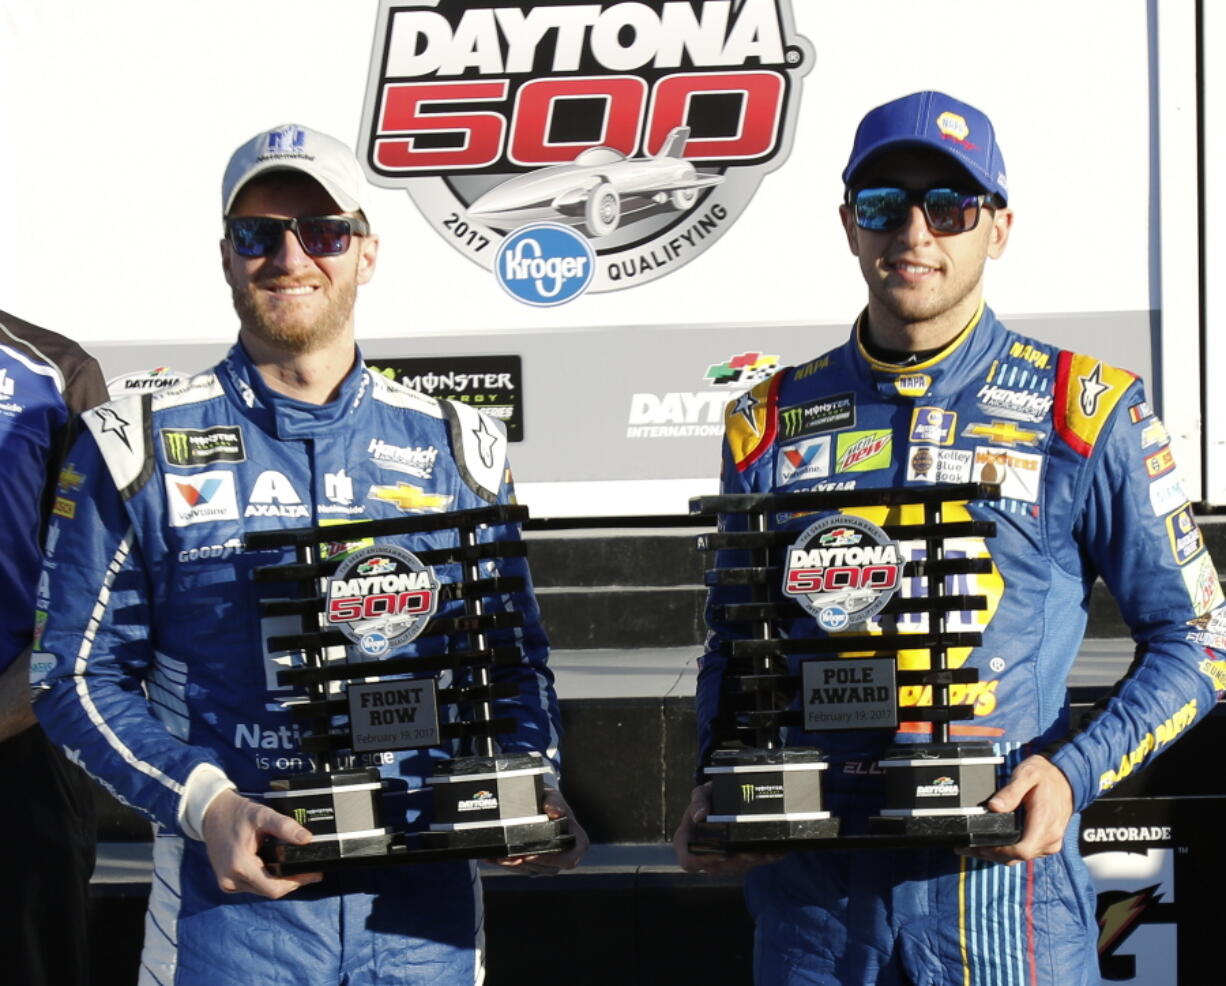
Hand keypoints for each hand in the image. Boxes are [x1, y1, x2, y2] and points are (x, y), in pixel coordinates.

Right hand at [201, 789, 322, 897]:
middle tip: (310, 871)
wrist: (211, 813)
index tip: (314, 874)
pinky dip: (267, 879)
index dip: (297, 882)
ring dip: (279, 881)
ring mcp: (227, 883)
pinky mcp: (227, 881)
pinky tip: (278, 867)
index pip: (274, 887)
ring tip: (298, 868)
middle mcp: (231, 880)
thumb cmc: (236, 813)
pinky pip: (252, 885)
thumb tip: (307, 839)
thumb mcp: (262, 815)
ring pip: (261, 890)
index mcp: (239, 866)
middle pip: (269, 890)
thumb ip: (285, 826)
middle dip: (291, 882)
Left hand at [487, 788, 589, 873]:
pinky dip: (506, 863)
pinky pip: (521, 869)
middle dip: (524, 863)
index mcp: (577, 842)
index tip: (531, 853)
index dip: (549, 859)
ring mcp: (550, 863)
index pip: (568, 859)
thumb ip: (554, 802)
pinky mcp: (535, 865)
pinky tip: (493, 857)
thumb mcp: (552, 797)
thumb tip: (555, 812)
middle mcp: (565, 856)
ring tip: (497, 857)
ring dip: (512, 865)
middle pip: (546, 868)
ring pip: (531, 870)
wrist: (539, 805)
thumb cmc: (549, 801)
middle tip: (506, 857)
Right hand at [672, 783, 783, 875]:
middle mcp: (703, 856)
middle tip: (748, 853)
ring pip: (736, 868)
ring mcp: (721, 861)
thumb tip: (700, 815)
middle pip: (716, 868)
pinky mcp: (739, 861)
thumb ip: (698, 800)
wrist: (722, 800)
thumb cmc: (709, 799)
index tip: (718, 853)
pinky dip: (764, 857)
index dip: (702, 860)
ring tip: (761, 852)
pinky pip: (752, 864)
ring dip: (750, 861)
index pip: (689, 860)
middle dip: (734, 862)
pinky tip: (775, 851)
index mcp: (686, 842)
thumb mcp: (702, 794)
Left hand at [958, 755, 1073, 864]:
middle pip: (1017, 857)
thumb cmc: (1046, 776)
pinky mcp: (1047, 842)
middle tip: (968, 847)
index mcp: (1044, 823)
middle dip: (991, 855)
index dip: (998, 852)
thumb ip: (1010, 792)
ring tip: (975, 847)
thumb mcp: (1026, 775)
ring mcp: (1050, 842)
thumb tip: (994, 806)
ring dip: (998, 855)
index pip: (1022, 851)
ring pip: (1020, 858)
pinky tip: (994, 844)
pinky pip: (1026, 852)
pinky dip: (1009, 851)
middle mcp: (1050, 838)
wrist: (1066, 779)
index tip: (979, 846)